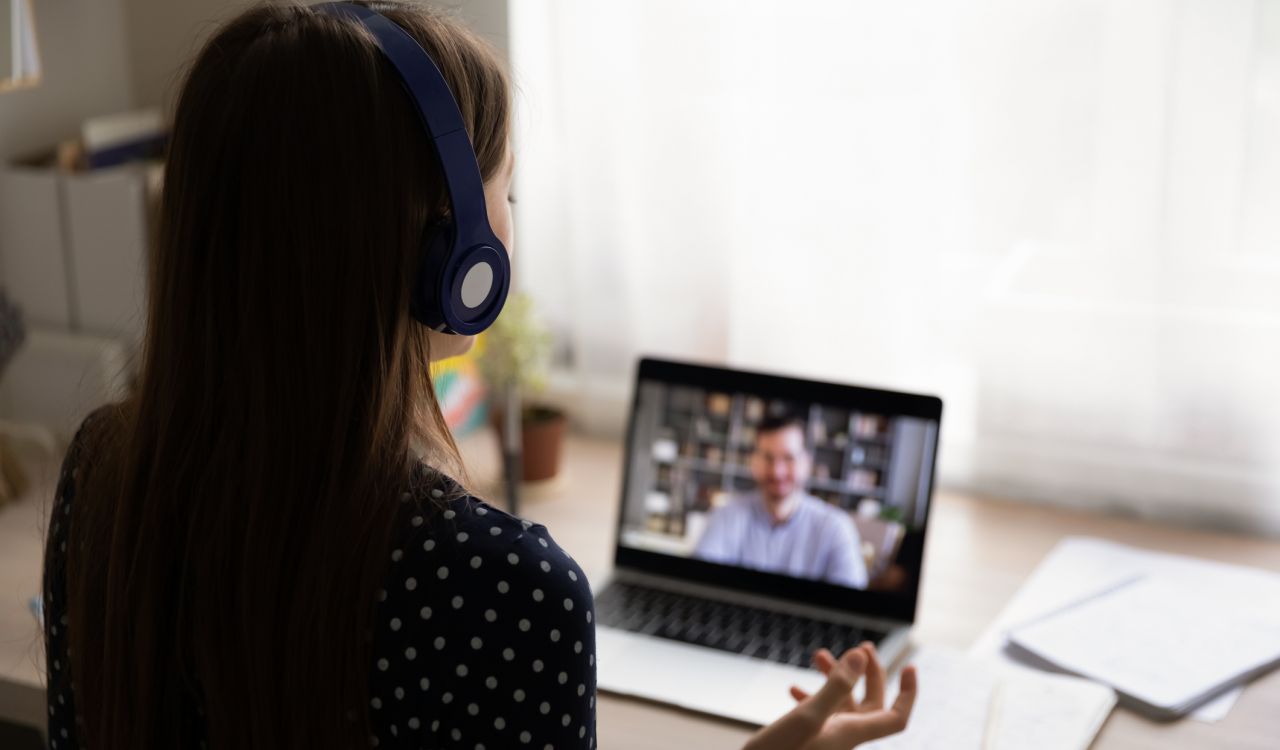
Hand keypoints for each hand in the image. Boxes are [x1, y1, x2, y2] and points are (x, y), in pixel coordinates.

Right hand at [743, 642, 916, 749]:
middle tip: (861, 646)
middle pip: (872, 703)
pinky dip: (811, 695)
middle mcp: (845, 736)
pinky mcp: (808, 739)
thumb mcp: (808, 716)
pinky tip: (793, 687)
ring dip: (835, 678)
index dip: (909, 694)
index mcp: (852, 733)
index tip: (911, 666)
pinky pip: (820, 713)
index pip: (896, 717)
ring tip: (819, 654)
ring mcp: (826, 738)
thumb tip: (860, 655)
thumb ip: (836, 686)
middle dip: (869, 673)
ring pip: (843, 703)